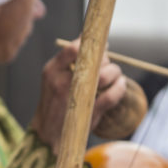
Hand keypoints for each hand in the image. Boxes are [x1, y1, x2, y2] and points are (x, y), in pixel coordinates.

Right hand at [30, 37, 125, 152]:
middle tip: (107, 65)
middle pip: (93, 61)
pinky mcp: (89, 113)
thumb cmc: (54, 102)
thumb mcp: (53, 77)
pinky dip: (120, 88)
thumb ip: (68, 59)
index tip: (102, 46)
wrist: (47, 134)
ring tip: (115, 76)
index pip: (74, 49)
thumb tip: (85, 33)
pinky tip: (121, 85)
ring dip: (115, 73)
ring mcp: (75, 99)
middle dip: (106, 60)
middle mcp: (61, 82)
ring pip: (105, 76)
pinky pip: (111, 96)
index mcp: (52, 70)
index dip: (93, 44)